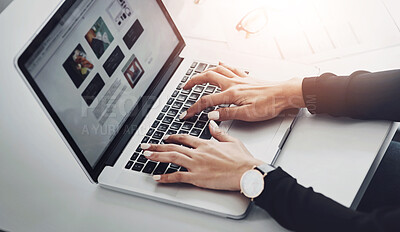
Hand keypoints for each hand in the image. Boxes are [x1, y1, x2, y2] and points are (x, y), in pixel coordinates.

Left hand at [140, 121, 263, 190]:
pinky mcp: (197, 178)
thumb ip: (219, 132)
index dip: (173, 137)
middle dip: (157, 146)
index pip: (184, 138)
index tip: (165, 137)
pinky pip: (178, 177)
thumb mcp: (231, 141)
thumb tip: (212, 124)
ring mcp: (196, 165)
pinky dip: (166, 177)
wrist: (247, 172)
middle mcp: (198, 153)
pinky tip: (157, 177)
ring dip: (157, 156)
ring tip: (146, 156)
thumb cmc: (242, 159)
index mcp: (206, 144)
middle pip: (173, 147)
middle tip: (145, 146)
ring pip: (172, 158)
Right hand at [181, 62, 304, 121]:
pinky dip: (222, 65)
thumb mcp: (247, 115)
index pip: (207, 101)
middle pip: (207, 77)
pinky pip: (231, 67)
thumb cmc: (269, 105)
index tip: (186, 114)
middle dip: (193, 81)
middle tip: (184, 87)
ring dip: (204, 71)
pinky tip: (219, 62)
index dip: (194, 108)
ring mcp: (240, 79)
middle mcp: (233, 83)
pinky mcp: (247, 78)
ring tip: (197, 76)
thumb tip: (211, 115)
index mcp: (231, 94)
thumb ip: (227, 114)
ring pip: (218, 69)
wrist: (285, 94)